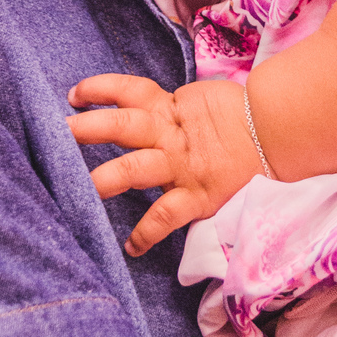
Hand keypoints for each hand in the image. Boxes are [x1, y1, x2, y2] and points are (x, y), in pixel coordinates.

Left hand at [68, 74, 262, 254]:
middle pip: (120, 126)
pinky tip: (129, 247)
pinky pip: (165, 216)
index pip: (127, 90)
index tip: (73, 95)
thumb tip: (141, 109)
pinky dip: (146, 233)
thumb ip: (172, 108)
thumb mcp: (201, 104)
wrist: (279, 131)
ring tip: (77, 189)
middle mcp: (169, 134)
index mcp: (169, 108)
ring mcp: (181, 165)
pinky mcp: (197, 194)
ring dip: (104, 179)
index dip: (98, 89)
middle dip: (87, 129)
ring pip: (133, 167)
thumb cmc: (241, 117)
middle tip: (57, 133)